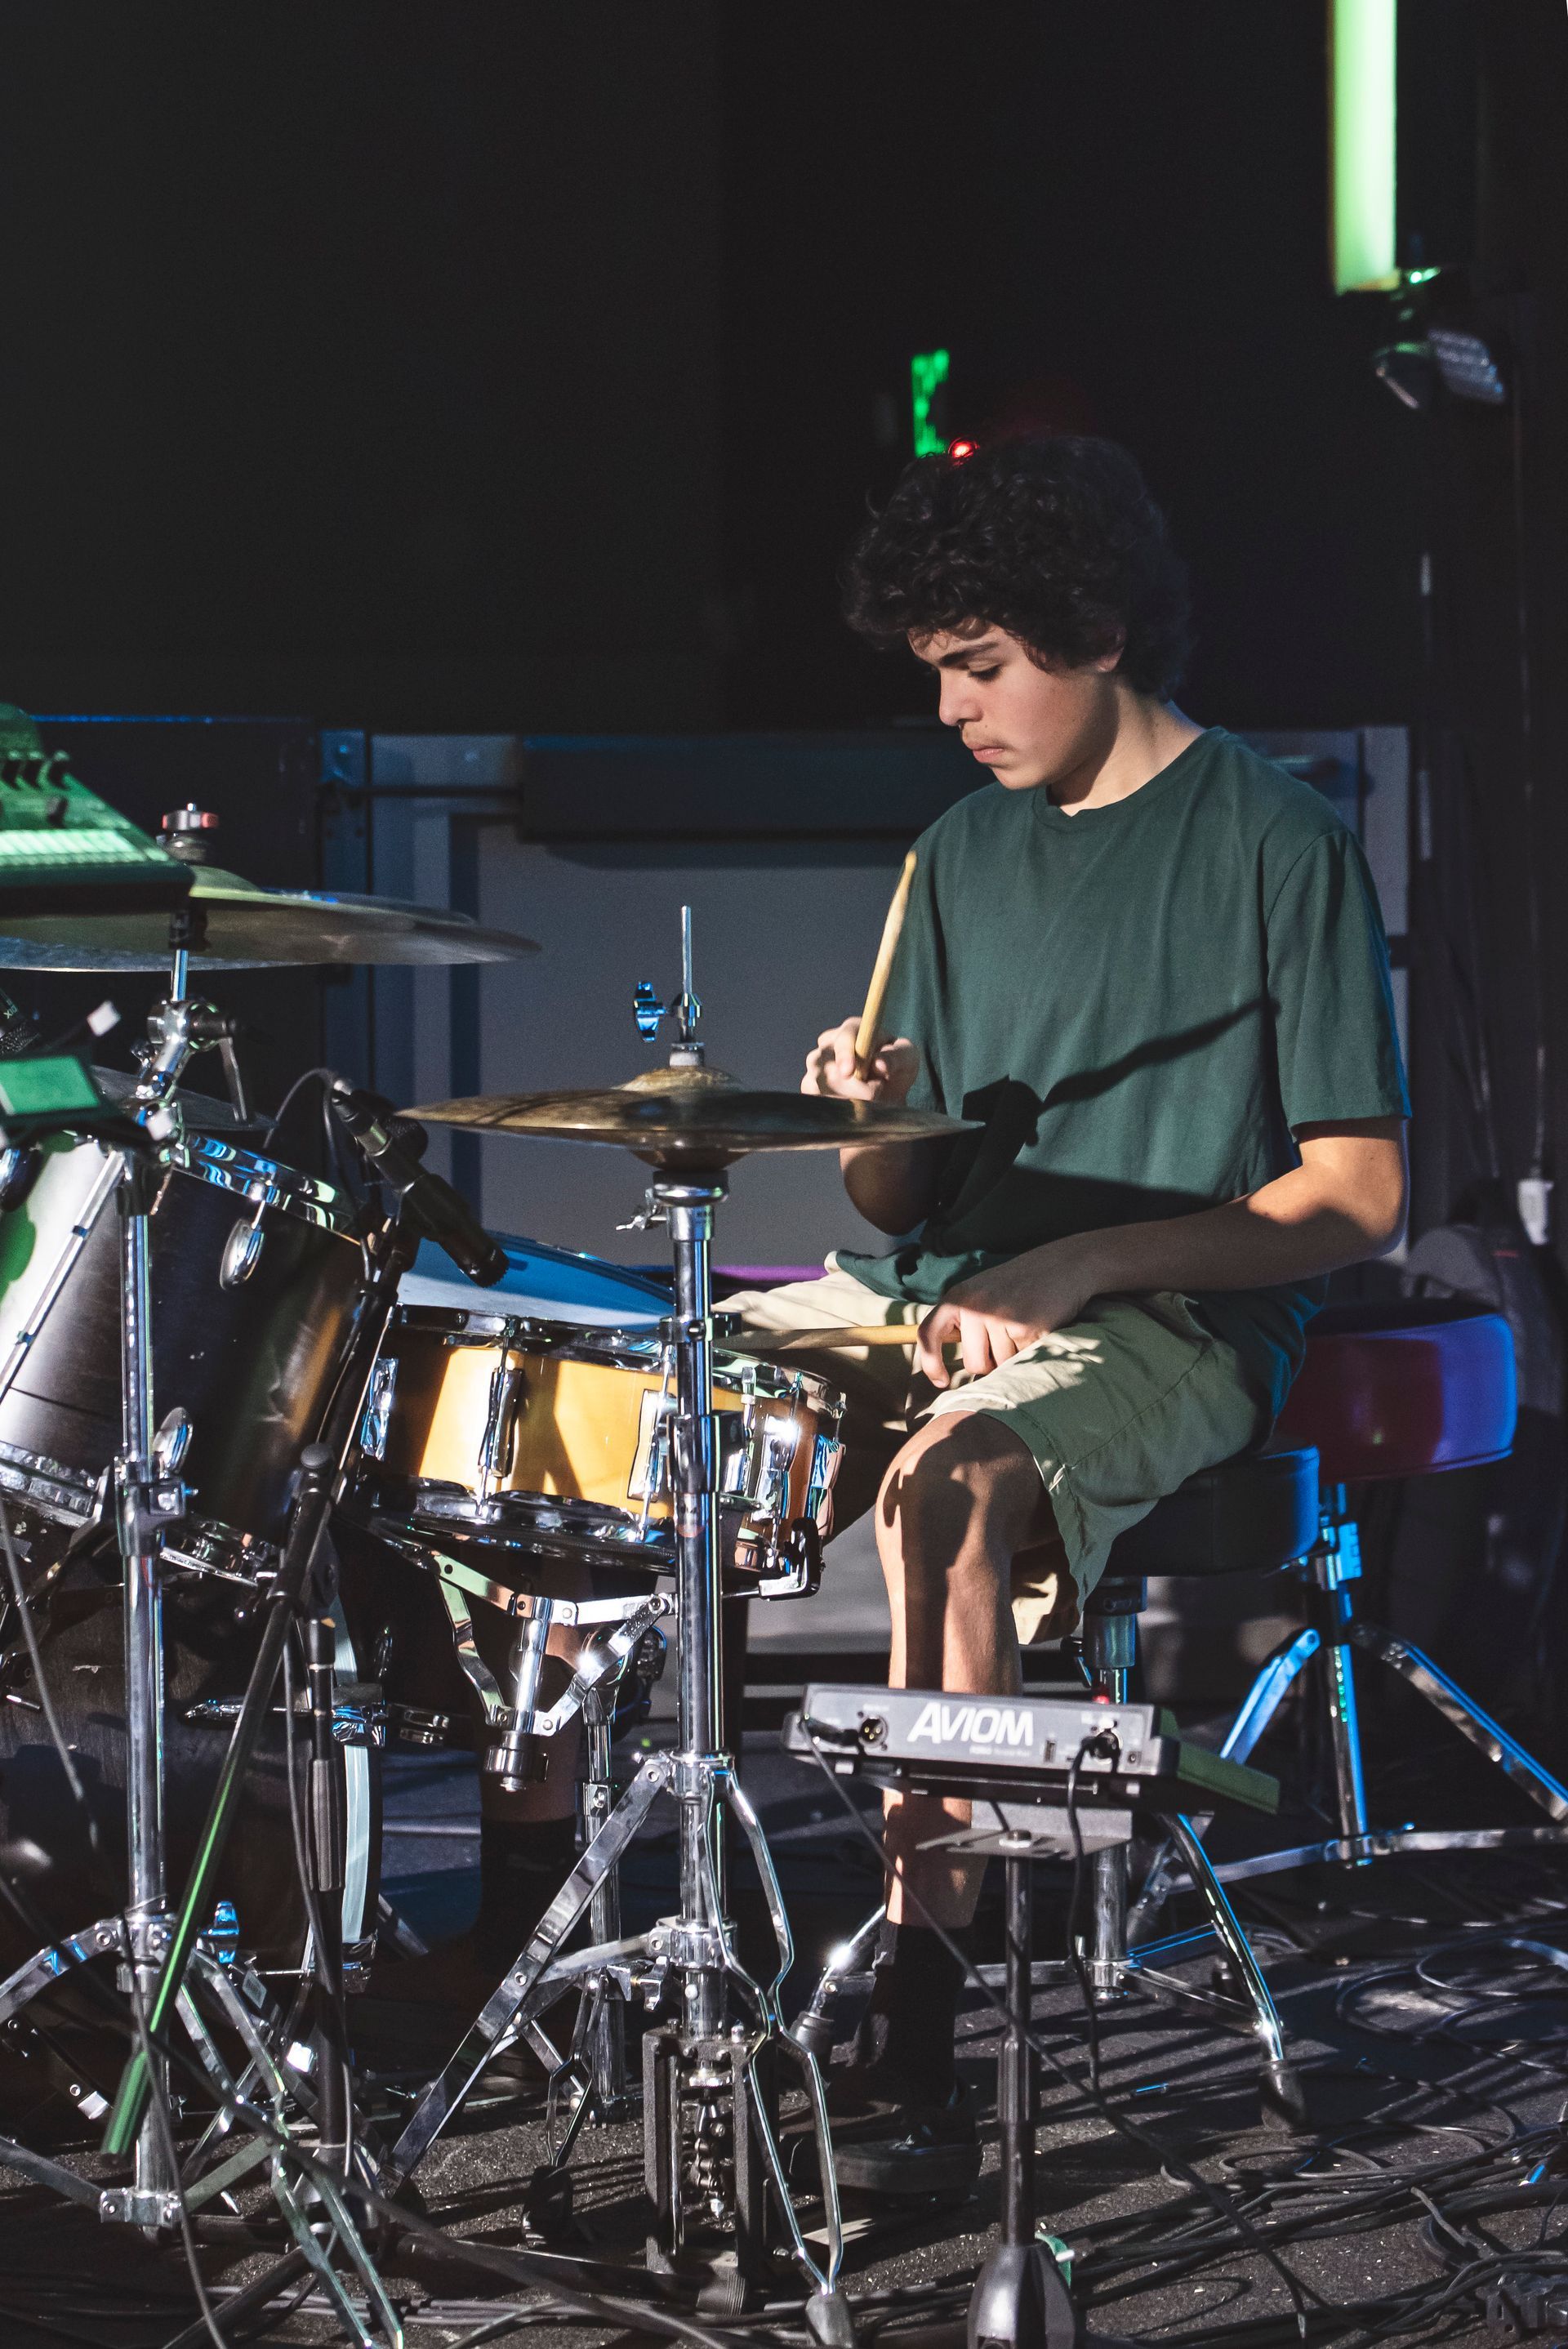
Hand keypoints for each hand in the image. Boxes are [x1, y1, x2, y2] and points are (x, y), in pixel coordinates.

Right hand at [802, 1017, 920, 1106]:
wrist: (885, 1095)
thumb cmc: (897, 1069)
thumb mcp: (907, 1059)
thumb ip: (896, 1057)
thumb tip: (879, 1064)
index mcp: (854, 1030)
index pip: (845, 1036)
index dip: (844, 1053)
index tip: (848, 1072)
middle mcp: (829, 1044)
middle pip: (825, 1061)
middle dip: (849, 1085)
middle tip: (874, 1095)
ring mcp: (815, 1065)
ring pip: (817, 1083)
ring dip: (844, 1098)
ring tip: (867, 1100)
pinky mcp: (809, 1085)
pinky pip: (814, 1098)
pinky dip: (834, 1107)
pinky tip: (850, 1106)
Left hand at [915, 1237, 1103, 1388]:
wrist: (1061, 1265)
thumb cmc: (1019, 1286)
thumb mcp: (981, 1294)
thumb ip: (963, 1321)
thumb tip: (949, 1367)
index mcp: (957, 1298)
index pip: (929, 1334)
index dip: (930, 1362)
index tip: (942, 1382)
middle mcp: (973, 1307)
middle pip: (974, 1363)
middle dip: (991, 1363)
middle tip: (1007, 1337)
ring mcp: (999, 1317)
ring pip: (1001, 1364)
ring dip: (1014, 1355)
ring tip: (1024, 1324)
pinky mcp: (1025, 1328)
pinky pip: (1022, 1358)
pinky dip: (1032, 1349)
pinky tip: (1038, 1325)